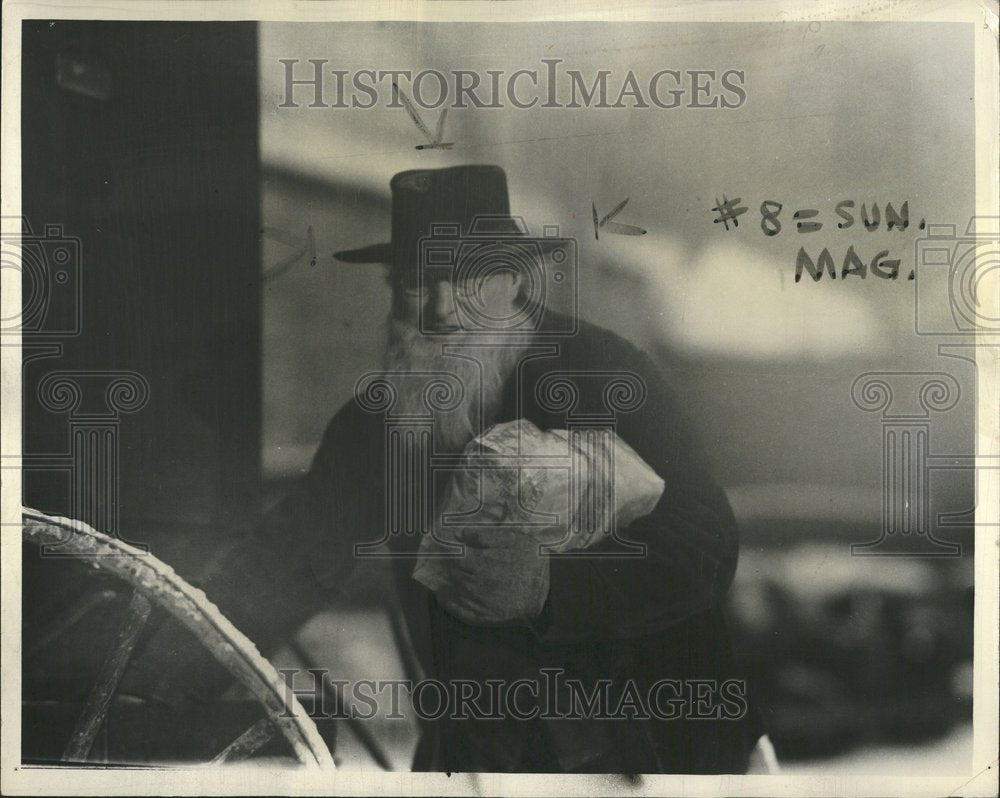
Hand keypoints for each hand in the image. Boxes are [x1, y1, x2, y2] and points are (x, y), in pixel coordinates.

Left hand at [430, 527, 550, 625]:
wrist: (549, 592)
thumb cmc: (532, 560)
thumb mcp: (514, 539)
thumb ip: (486, 535)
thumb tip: (461, 533)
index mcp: (483, 561)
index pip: (456, 555)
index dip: (450, 550)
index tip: (447, 547)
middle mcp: (477, 583)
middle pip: (454, 572)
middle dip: (449, 566)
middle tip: (445, 561)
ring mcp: (479, 602)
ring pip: (454, 590)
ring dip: (446, 582)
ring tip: (443, 577)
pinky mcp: (483, 617)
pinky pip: (460, 611)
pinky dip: (449, 603)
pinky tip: (444, 596)